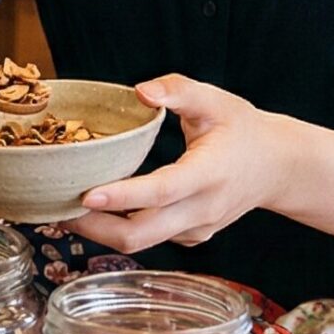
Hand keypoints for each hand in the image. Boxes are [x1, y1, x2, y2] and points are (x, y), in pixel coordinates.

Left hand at [67, 76, 298, 251]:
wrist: (278, 167)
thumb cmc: (243, 129)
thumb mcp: (216, 100)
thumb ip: (179, 90)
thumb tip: (140, 91)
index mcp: (208, 174)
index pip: (161, 191)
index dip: (122, 196)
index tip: (85, 194)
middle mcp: (202, 209)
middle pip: (141, 233)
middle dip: (94, 227)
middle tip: (56, 207)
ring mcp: (196, 229)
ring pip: (141, 242)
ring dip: (100, 231)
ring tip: (63, 210)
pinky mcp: (191, 237)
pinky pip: (150, 240)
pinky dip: (119, 229)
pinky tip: (95, 212)